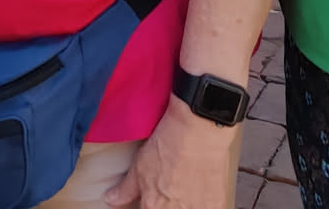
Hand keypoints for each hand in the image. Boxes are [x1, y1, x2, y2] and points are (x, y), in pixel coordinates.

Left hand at [107, 98, 236, 208]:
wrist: (199, 128)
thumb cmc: (170, 143)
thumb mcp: (140, 165)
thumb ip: (126, 189)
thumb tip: (111, 199)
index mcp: (153, 206)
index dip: (147, 207)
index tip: (149, 201)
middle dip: (166, 206)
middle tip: (168, 191)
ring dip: (183, 205)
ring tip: (183, 189)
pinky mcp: (217, 203)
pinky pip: (206, 208)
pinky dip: (201, 203)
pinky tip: (199, 191)